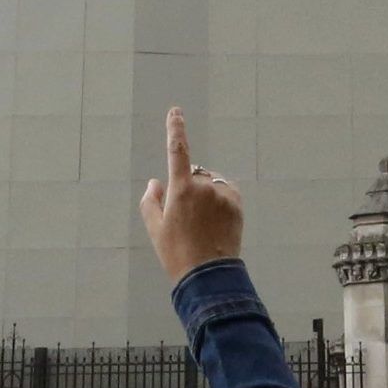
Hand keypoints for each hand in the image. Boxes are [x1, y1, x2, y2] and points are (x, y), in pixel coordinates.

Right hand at [139, 106, 244, 281]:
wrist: (208, 275)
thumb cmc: (176, 253)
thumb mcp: (155, 229)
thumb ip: (151, 201)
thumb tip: (155, 182)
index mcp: (180, 189)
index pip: (177, 151)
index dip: (176, 129)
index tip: (176, 112)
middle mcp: (203, 186)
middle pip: (194, 175)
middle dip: (188, 187)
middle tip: (185, 217)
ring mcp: (222, 194)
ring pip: (210, 184)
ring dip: (205, 194)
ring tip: (202, 224)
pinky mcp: (237, 203)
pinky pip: (225, 192)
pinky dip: (219, 200)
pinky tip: (215, 222)